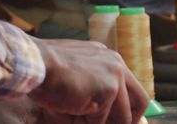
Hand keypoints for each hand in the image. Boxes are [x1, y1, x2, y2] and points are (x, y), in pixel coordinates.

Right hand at [28, 39, 149, 123]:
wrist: (35, 63)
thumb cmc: (46, 69)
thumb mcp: (76, 75)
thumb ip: (94, 89)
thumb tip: (104, 116)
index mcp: (108, 58)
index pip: (130, 88)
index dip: (127, 109)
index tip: (121, 121)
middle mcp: (116, 64)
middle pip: (140, 100)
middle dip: (129, 121)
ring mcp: (114, 76)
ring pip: (121, 117)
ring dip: (100, 123)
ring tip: (77, 116)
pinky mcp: (107, 90)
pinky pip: (100, 121)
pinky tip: (70, 112)